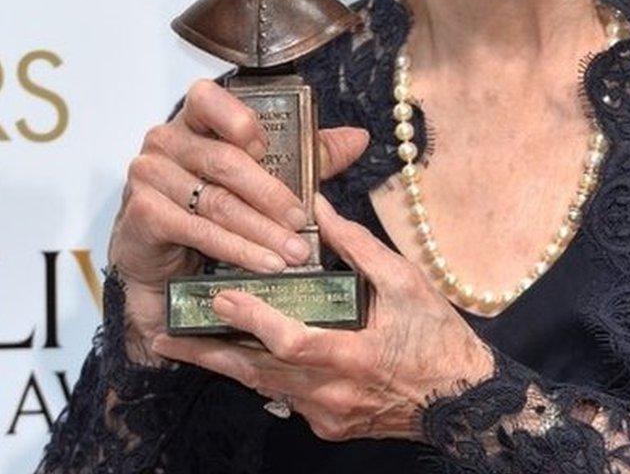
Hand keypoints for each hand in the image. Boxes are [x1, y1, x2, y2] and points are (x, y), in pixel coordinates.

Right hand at [108, 79, 369, 360]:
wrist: (163, 265)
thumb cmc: (214, 207)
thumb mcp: (264, 177)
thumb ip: (308, 155)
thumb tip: (358, 138)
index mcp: (194, 121)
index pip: (209, 98)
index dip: (240, 119)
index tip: (270, 148)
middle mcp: (166, 141)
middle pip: (225, 161)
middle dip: (272, 194)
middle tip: (304, 220)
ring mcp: (149, 177)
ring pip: (217, 201)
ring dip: (261, 229)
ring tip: (294, 251)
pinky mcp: (142, 215)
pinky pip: (197, 230)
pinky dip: (236, 249)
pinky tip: (263, 262)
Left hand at [152, 193, 495, 441]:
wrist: (459, 398)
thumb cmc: (436, 335)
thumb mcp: (406, 281)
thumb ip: (359, 246)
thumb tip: (320, 209)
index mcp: (354, 355)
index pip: (291, 342)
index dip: (254, 320)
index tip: (220, 297)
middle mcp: (331, 393)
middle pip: (258, 375)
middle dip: (209, 355)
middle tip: (165, 338)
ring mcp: (325, 415)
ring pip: (264, 388)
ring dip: (226, 365)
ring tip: (185, 346)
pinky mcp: (326, 425)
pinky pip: (283, 398)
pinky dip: (260, 375)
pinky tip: (242, 356)